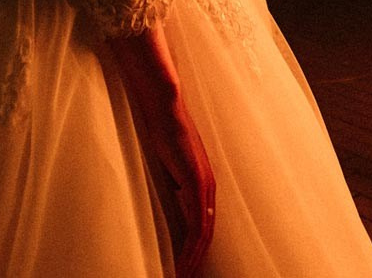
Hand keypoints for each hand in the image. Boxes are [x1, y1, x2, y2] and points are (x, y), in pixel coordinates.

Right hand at [105, 29, 214, 276]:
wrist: (165, 110)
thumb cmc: (162, 134)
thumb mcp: (166, 166)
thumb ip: (169, 183)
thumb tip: (165, 196)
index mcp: (202, 186)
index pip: (203, 228)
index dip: (196, 252)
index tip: (184, 270)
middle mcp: (209, 190)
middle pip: (207, 237)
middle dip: (196, 262)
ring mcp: (205, 188)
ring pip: (204, 236)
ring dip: (193, 261)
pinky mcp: (197, 186)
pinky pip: (198, 226)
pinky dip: (191, 249)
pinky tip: (183, 264)